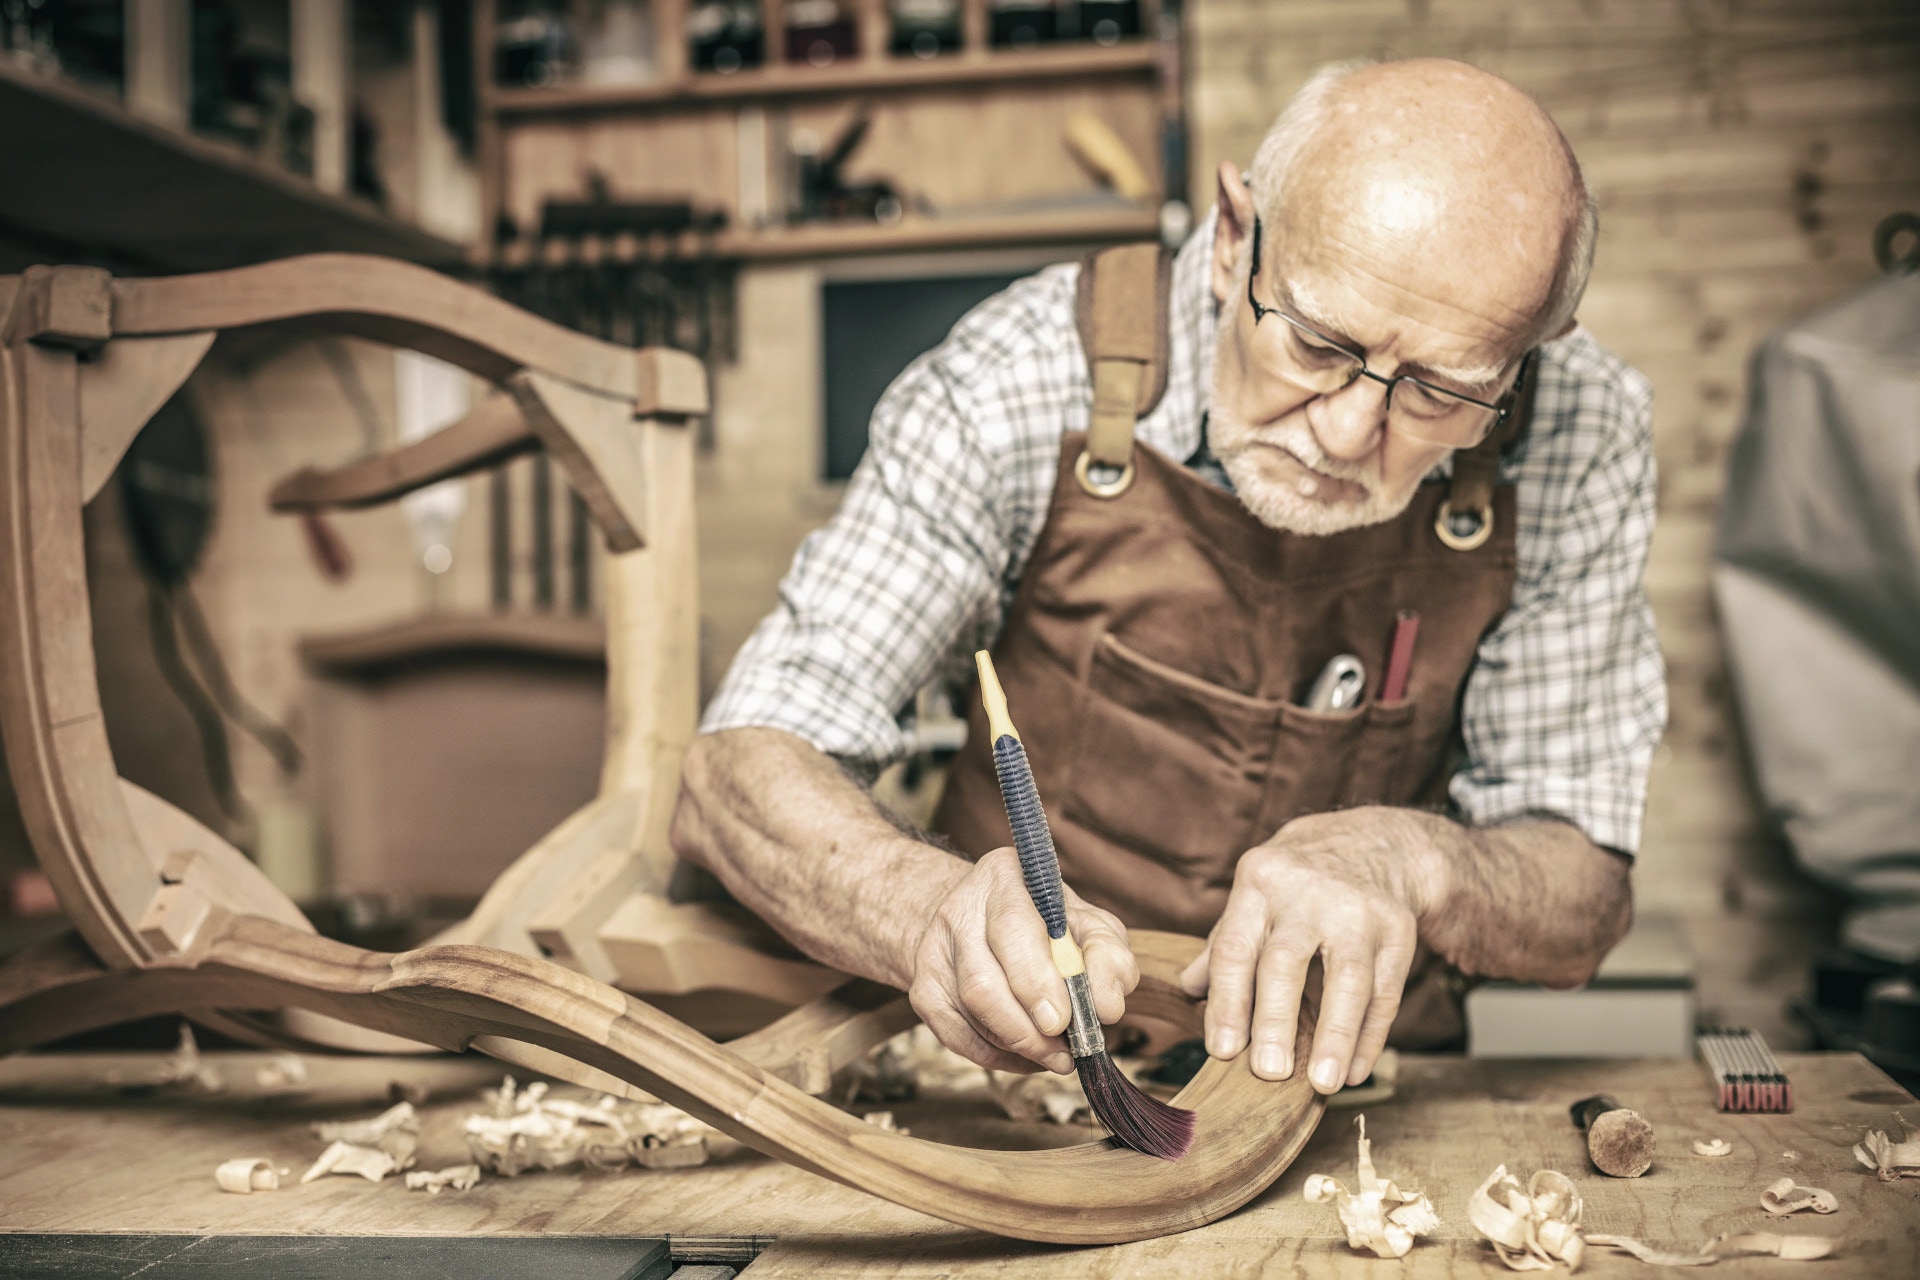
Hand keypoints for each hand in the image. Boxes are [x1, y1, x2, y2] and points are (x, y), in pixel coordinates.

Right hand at [909, 846, 1138, 1074]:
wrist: (981, 922)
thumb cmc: (1048, 925)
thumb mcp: (1088, 924)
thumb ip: (1108, 956)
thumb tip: (1106, 1006)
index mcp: (1003, 877)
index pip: (1012, 927)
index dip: (1037, 980)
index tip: (1063, 1020)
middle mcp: (959, 909)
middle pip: (982, 981)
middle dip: (1027, 1028)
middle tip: (1064, 1051)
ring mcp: (934, 951)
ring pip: (971, 1013)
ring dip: (1020, 1045)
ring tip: (1056, 1055)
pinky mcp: (924, 991)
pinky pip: (959, 1038)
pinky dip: (1000, 1057)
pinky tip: (1028, 1056)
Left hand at [1179, 809, 1425, 1094]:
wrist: (1369, 845)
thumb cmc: (1294, 888)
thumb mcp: (1253, 899)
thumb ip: (1223, 946)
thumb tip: (1186, 989)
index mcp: (1259, 883)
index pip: (1236, 947)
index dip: (1228, 1001)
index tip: (1223, 1050)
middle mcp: (1307, 893)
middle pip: (1288, 961)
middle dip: (1276, 1019)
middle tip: (1269, 1073)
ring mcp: (1357, 909)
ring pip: (1347, 978)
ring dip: (1334, 1036)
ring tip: (1322, 1084)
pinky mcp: (1397, 928)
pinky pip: (1384, 990)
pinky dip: (1369, 1036)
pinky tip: (1355, 1070)